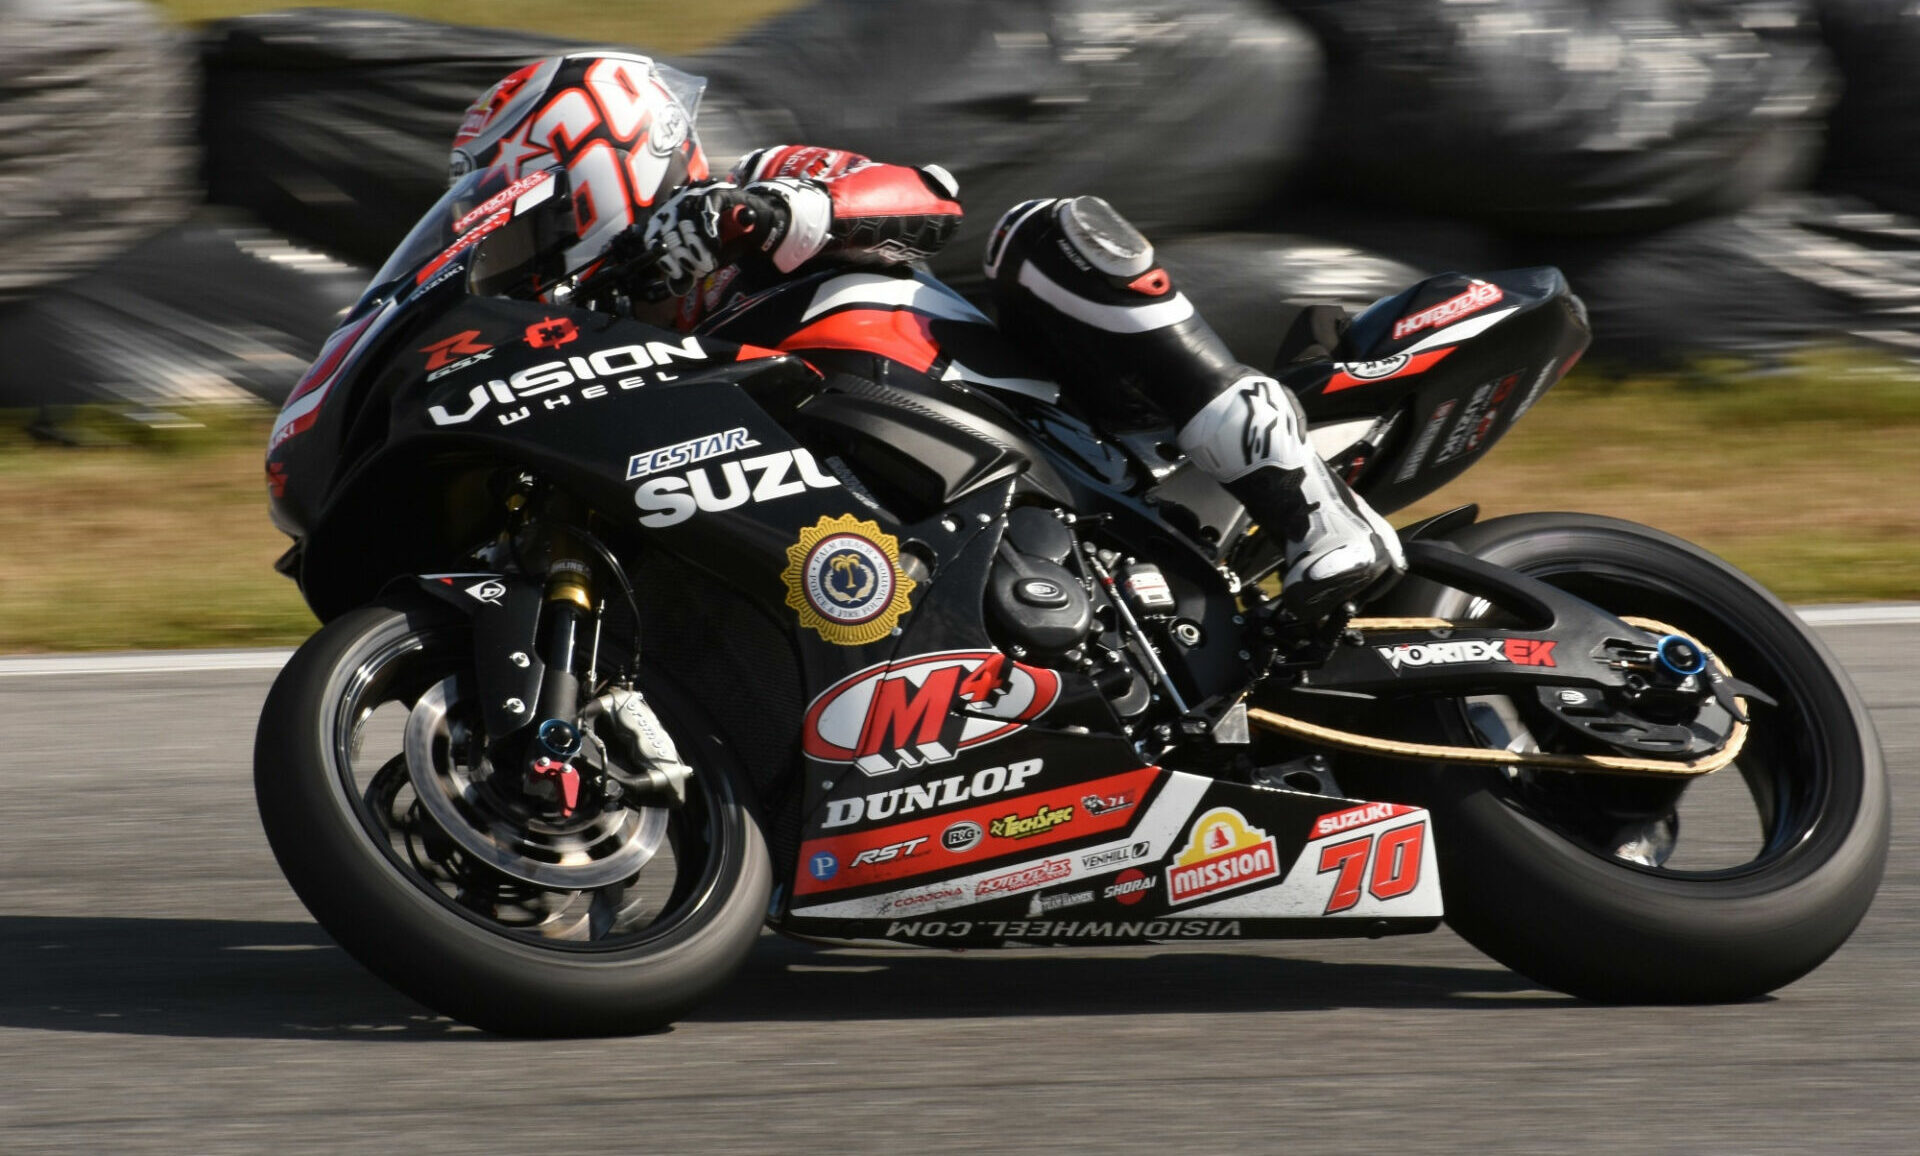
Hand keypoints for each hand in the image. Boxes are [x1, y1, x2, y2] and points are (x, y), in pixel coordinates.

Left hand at [640, 181, 776, 295]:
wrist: (760, 226)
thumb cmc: (730, 241)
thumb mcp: (707, 259)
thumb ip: (690, 269)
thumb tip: (676, 287)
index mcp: (671, 217)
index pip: (653, 233)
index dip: (662, 255)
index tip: (677, 272)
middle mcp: (679, 202)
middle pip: (668, 230)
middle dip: (684, 256)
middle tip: (699, 270)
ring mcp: (696, 194)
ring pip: (685, 222)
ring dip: (696, 249)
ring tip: (709, 262)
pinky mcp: (715, 191)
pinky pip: (705, 213)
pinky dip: (709, 234)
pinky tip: (715, 247)